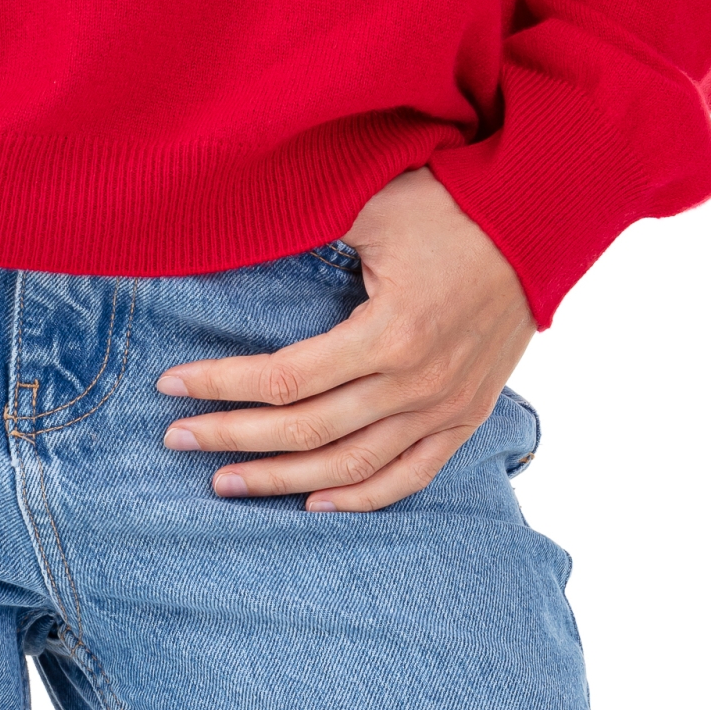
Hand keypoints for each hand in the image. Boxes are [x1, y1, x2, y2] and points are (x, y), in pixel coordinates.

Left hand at [155, 166, 533, 510]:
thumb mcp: (373, 206)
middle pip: (306, 430)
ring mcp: (445, 409)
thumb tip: (235, 229)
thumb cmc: (450, 204)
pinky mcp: (466, 418)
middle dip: (233, 438)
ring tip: (224, 482)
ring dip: (282, 480)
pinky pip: (409, 476)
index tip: (171, 387)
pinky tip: (313, 505)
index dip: (221, 385)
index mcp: (389, 333)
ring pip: (350, 467)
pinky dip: (360, 499)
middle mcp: (416, 384)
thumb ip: (308, 229)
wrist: (538, 224)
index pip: (284, 377)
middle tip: (176, 438)